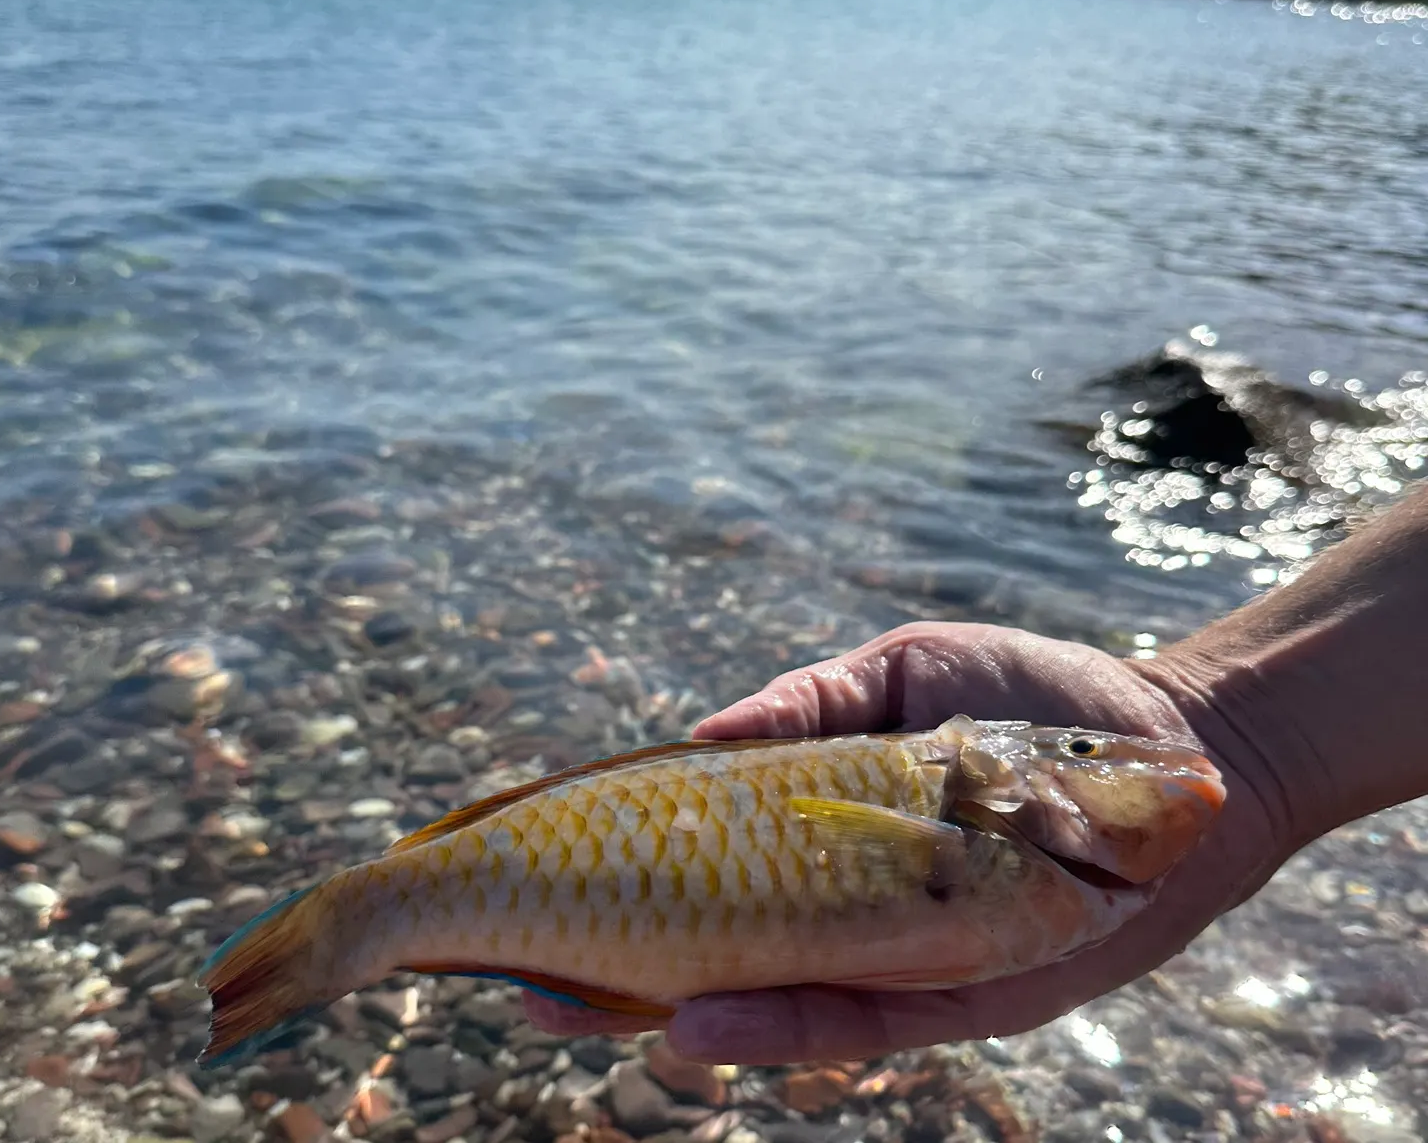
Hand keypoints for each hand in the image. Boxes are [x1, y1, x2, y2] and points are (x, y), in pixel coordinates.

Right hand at [522, 621, 1296, 1062]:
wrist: (1175, 748)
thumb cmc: (1031, 697)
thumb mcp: (902, 672)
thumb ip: (806, 703)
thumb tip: (694, 737)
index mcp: (827, 822)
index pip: (708, 862)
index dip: (624, 877)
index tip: (534, 877)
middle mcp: (850, 899)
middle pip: (718, 950)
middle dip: (619, 973)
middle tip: (524, 978)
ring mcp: (898, 952)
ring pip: (770, 1003)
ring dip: (679, 1011)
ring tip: (591, 1005)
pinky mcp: (958, 996)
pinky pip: (856, 1022)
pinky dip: (780, 1027)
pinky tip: (704, 1016)